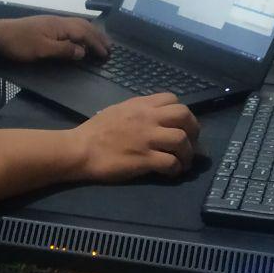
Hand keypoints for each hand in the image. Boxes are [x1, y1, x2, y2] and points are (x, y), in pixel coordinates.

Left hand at [0, 15, 109, 63]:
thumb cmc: (20, 43)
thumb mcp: (42, 50)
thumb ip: (64, 50)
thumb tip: (82, 52)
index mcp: (60, 26)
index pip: (84, 33)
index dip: (96, 43)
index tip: (107, 54)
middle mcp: (59, 21)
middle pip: (83, 26)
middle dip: (97, 36)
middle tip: (110, 47)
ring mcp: (52, 22)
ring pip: (77, 25)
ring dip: (90, 33)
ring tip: (99, 41)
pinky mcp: (46, 26)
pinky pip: (70, 27)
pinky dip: (80, 32)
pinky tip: (79, 38)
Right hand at [70, 93, 199, 182]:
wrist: (80, 150)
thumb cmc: (94, 132)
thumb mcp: (118, 111)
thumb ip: (138, 110)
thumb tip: (153, 115)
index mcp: (141, 105)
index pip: (173, 99)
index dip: (181, 113)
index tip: (179, 125)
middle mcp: (148, 118)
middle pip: (184, 116)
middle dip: (193, 130)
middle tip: (189, 143)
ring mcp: (147, 139)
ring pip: (182, 140)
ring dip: (187, 153)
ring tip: (182, 163)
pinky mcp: (145, 159)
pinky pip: (171, 162)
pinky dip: (176, 169)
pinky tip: (171, 173)